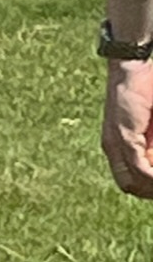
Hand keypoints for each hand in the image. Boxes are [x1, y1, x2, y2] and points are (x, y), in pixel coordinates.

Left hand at [102, 59, 152, 197]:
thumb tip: (149, 154)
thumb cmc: (142, 89)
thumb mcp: (146, 123)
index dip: (145, 188)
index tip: (152, 187)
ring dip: (149, 187)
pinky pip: (140, 168)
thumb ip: (147, 139)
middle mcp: (112, 146)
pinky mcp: (124, 136)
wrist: (129, 69)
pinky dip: (152, 178)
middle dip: (147, 192)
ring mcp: (116, 142)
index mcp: (115, 143)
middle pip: (129, 185)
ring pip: (132, 182)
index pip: (127, 178)